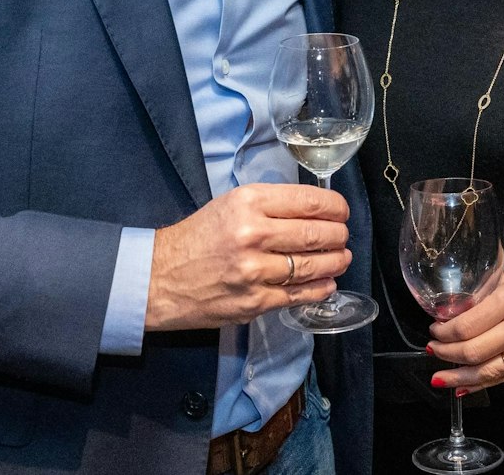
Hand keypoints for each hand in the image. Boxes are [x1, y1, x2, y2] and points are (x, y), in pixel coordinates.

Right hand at [144, 182, 351, 330]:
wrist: (161, 278)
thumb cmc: (197, 237)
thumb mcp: (230, 204)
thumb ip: (271, 205)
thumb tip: (314, 210)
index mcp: (248, 203)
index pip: (309, 202)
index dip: (336, 208)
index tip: (341, 212)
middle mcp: (253, 234)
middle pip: (318, 234)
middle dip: (339, 236)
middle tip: (342, 236)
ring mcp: (255, 271)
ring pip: (314, 266)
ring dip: (336, 262)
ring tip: (341, 258)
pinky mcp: (255, 301)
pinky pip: (300, 294)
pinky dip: (320, 288)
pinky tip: (326, 282)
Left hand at [425, 236, 503, 392]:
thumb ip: (487, 292)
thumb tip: (455, 310)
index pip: (468, 325)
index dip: (444, 333)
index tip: (434, 329)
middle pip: (475, 352)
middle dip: (446, 355)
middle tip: (432, 350)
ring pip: (490, 372)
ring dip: (460, 378)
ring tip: (440, 378)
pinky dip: (485, 384)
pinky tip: (467, 386)